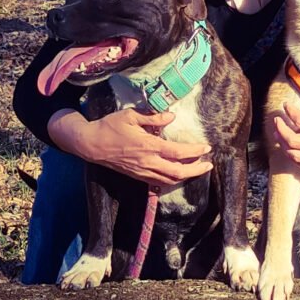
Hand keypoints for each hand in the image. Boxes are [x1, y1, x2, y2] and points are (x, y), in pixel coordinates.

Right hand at [48, 107, 212, 186]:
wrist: (91, 144)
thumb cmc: (110, 126)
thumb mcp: (131, 115)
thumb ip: (153, 117)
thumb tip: (172, 116)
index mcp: (149, 146)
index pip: (178, 153)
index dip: (195, 152)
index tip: (207, 147)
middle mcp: (148, 162)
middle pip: (178, 172)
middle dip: (197, 170)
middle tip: (209, 164)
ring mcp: (142, 172)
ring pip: (169, 180)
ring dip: (186, 177)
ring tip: (197, 169)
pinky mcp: (136, 176)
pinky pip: (158, 183)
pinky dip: (171, 180)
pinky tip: (177, 175)